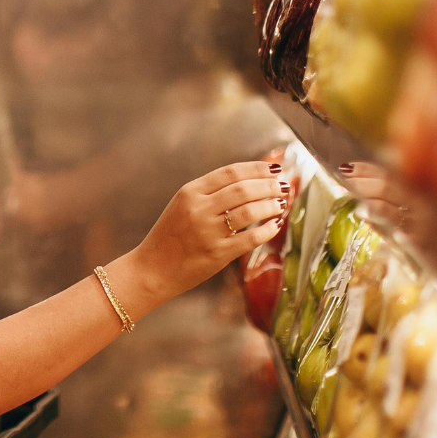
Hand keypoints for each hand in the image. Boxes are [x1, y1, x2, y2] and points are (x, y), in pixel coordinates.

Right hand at [129, 161, 286, 304]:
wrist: (152, 268)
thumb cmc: (170, 236)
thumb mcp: (182, 205)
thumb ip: (210, 193)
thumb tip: (248, 181)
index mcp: (190, 192)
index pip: (230, 172)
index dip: (257, 168)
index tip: (275, 169)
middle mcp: (199, 208)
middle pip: (243, 189)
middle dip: (268, 186)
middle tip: (284, 186)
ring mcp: (208, 231)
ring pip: (250, 211)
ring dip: (270, 206)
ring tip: (281, 204)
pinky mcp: (217, 253)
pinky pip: (250, 237)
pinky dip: (267, 230)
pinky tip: (274, 225)